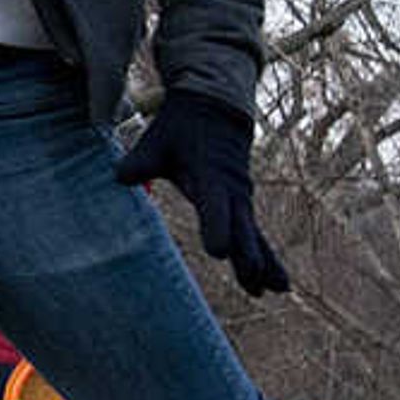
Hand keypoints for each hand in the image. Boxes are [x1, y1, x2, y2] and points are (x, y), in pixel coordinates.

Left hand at [112, 94, 291, 294]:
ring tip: (275, 290)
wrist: (214, 109)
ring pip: (254, 235)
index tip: (219, 252)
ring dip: (263, 262)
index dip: (217, 227)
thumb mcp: (158, 140)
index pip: (215, 205)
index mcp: (210, 175)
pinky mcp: (243, 205)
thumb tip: (121, 177)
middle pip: (241, 227)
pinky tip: (278, 285)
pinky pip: (257, 235)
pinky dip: (268, 259)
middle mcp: (231, 190)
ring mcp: (241, 199)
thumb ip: (141, 162)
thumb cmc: (180, 129)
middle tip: (253, 281)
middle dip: (247, 254)